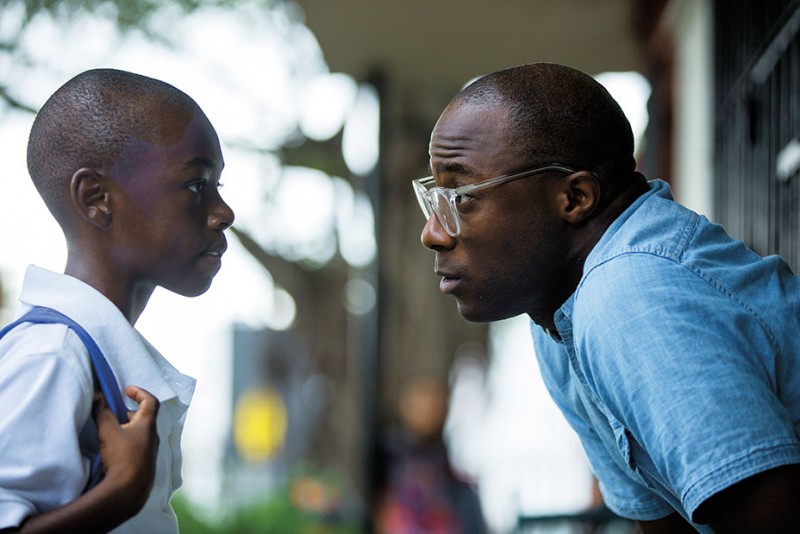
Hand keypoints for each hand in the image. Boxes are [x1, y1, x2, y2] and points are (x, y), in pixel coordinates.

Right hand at [93, 385, 159, 515]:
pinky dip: (127, 442)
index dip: (139, 392)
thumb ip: (102, 412)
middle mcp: (153, 436)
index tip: (127, 390)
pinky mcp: (145, 464)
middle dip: (128, 412)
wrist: (129, 491)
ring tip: (109, 431)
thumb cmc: (122, 457)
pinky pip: (137, 446)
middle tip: (112, 413)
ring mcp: (151, 451)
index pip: (150, 401)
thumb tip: (98, 396)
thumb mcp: (108, 431)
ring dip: (126, 428)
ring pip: (139, 433)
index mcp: (148, 424)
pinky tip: (114, 449)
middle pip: (143, 418)